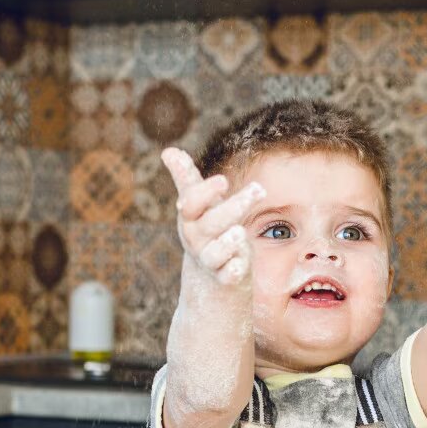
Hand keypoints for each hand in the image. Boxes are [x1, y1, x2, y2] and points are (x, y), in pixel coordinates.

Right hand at [160, 147, 263, 288]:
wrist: (208, 269)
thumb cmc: (205, 225)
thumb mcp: (197, 202)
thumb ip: (186, 178)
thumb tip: (168, 151)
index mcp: (190, 217)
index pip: (192, 203)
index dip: (206, 192)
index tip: (224, 180)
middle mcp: (196, 238)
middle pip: (211, 223)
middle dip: (234, 207)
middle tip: (258, 189)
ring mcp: (209, 259)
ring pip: (215, 253)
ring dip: (227, 243)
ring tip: (240, 232)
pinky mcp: (224, 276)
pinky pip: (226, 276)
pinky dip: (232, 271)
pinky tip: (239, 265)